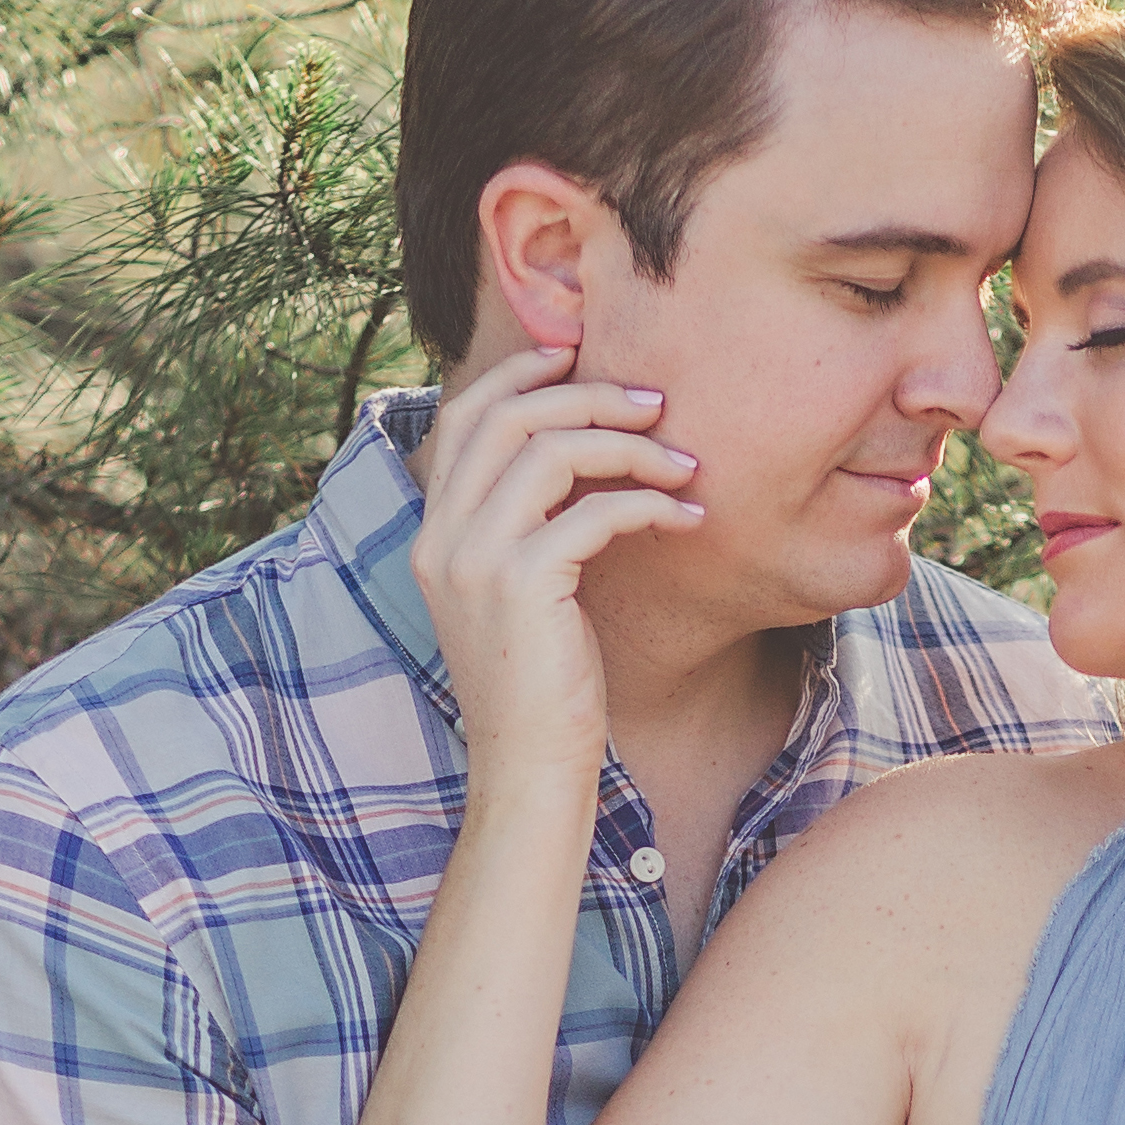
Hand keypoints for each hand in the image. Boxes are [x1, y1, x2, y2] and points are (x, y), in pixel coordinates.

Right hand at [407, 344, 702, 780]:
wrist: (531, 766)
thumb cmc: (543, 682)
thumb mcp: (524, 590)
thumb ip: (529, 523)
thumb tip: (583, 455)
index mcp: (434, 530)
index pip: (467, 415)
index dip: (525, 374)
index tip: (585, 358)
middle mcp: (442, 537)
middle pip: (509, 417)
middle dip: (590, 395)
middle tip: (658, 404)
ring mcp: (475, 561)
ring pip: (551, 452)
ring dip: (629, 446)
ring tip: (685, 465)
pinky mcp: (521, 587)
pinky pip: (592, 512)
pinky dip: (649, 504)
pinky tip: (690, 518)